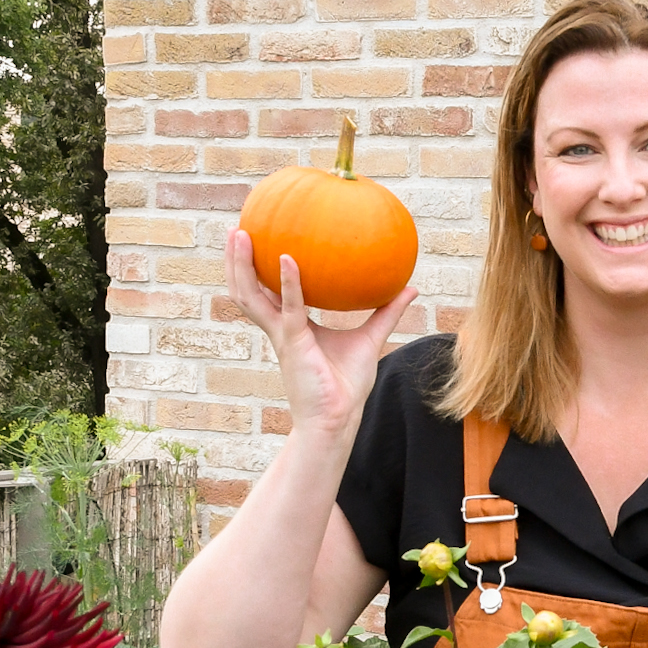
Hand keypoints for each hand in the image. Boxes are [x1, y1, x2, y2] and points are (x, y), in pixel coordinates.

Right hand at [224, 225, 415, 442]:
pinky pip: (290, 309)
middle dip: (236, 261)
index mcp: (290, 326)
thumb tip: (411, 287)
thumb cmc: (347, 385)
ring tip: (240, 235)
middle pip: (246, 290)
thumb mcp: (370, 339)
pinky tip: (289, 259)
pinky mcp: (294, 344)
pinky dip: (289, 284)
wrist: (338, 419)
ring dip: (242, 266)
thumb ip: (386, 311)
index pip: (266, 292)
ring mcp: (283, 336)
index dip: (257, 268)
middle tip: (236, 229)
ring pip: (251, 297)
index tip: (257, 237)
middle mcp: (280, 329)